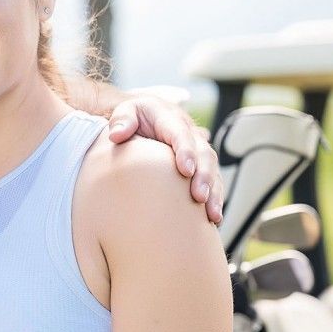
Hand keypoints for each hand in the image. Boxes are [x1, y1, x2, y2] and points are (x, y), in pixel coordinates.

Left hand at [107, 96, 223, 223]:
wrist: (145, 116)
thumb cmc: (133, 116)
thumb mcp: (125, 111)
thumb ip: (122, 121)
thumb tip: (117, 135)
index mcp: (170, 118)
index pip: (181, 134)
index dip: (186, 151)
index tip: (186, 171)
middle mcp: (190, 133)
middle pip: (204, 154)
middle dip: (204, 176)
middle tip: (199, 196)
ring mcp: (198, 149)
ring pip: (212, 170)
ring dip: (214, 192)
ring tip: (212, 215)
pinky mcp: (200, 165)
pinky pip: (214, 181)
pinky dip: (215, 199)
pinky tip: (214, 220)